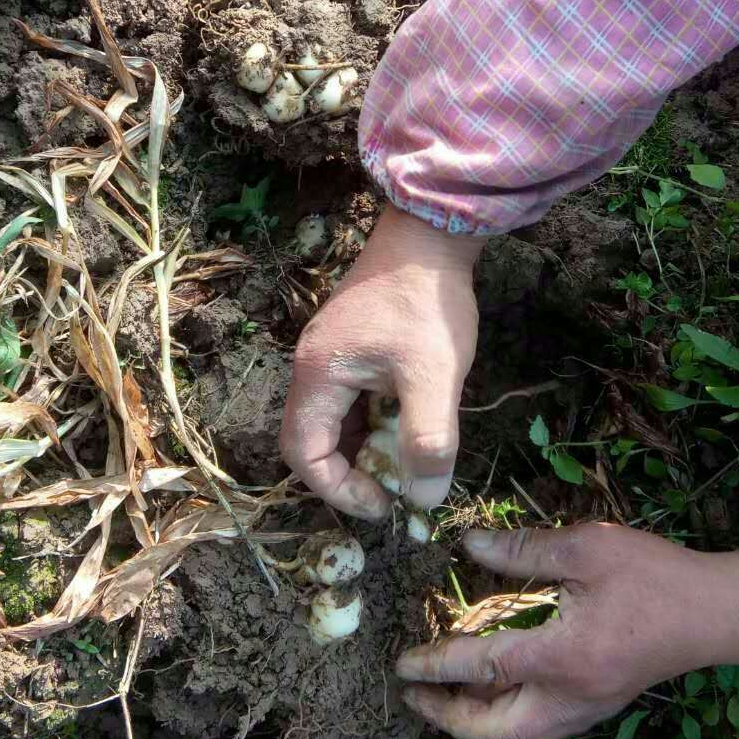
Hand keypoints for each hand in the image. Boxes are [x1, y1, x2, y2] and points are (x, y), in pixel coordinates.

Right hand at [280, 203, 484, 517]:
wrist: (432, 234)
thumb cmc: (427, 304)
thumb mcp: (434, 377)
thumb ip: (427, 441)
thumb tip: (424, 499)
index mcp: (318, 375)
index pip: (304, 454)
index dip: (340, 490)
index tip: (386, 504)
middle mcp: (312, 366)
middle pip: (315, 441)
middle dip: (354, 474)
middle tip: (398, 488)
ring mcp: (329, 354)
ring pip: (335, 422)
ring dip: (367, 448)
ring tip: (408, 460)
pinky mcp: (350, 345)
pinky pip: (351, 400)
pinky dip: (375, 422)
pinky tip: (409, 422)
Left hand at [397, 522, 738, 738]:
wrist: (718, 612)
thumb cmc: (654, 575)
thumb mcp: (588, 547)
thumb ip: (526, 551)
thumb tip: (470, 547)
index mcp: (563, 657)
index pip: (484, 668)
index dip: (437, 665)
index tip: (402, 664)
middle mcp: (571, 696)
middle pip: (497, 732)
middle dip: (449, 718)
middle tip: (414, 695)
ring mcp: (588, 709)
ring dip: (476, 727)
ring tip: (444, 699)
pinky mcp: (599, 706)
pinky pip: (541, 730)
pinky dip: (506, 720)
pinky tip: (493, 692)